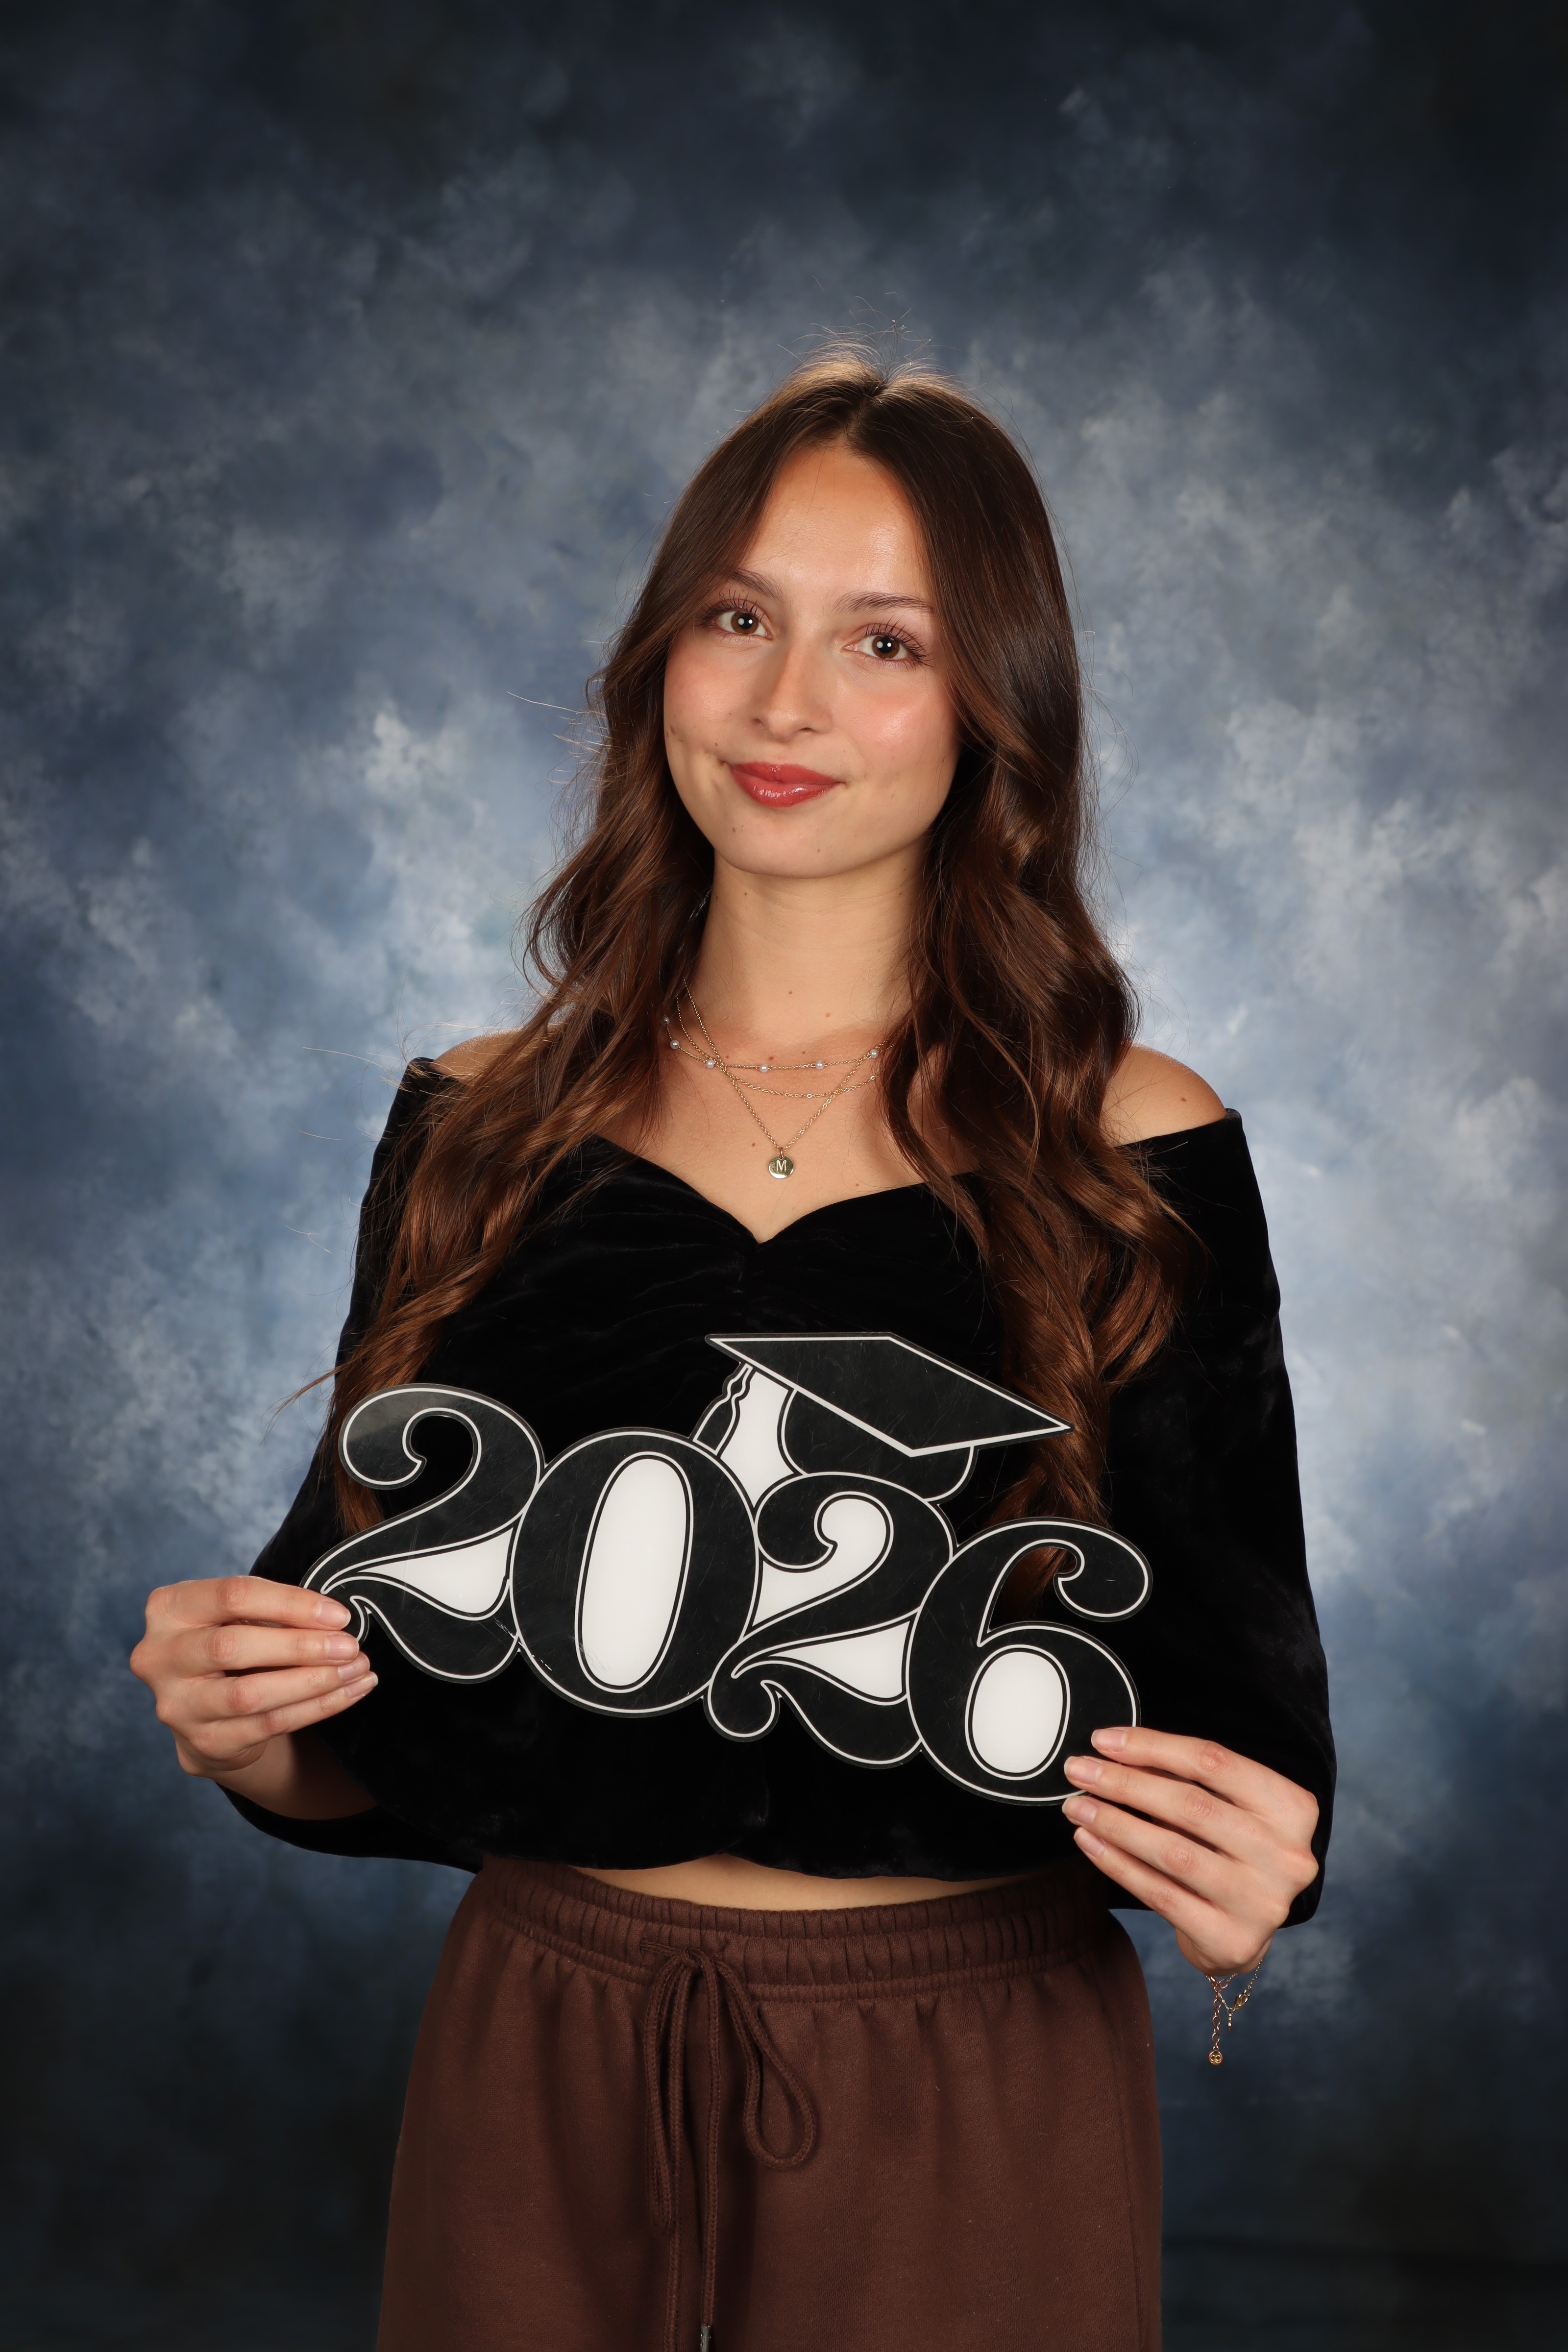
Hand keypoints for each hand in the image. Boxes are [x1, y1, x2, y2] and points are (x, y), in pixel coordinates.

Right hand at [130, 1575, 376, 1782]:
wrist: (208, 1710)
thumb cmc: (232, 1646)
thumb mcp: (241, 1616)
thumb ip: (275, 1612)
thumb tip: (335, 1621)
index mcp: (169, 1609)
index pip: (232, 1595)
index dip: (290, 1603)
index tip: (338, 1615)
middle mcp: (159, 1657)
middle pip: (233, 1647)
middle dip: (301, 1646)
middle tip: (350, 1646)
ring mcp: (176, 1705)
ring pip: (250, 1694)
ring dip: (314, 1682)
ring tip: (357, 1669)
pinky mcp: (203, 1742)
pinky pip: (268, 1725)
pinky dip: (317, 1707)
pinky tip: (350, 1692)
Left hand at [1062, 1725, 1318, 1976]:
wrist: (1245, 1928)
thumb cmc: (1229, 1850)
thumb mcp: (1224, 1806)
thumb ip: (1181, 1777)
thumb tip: (1111, 1749)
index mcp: (1292, 1808)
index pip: (1213, 1761)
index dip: (1151, 1746)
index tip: (1102, 1740)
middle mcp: (1287, 1856)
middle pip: (1191, 1805)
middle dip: (1124, 1783)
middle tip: (1078, 1770)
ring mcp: (1262, 1902)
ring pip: (1172, 1851)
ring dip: (1114, 1823)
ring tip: (1077, 1806)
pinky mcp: (1231, 1940)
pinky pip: (1160, 1894)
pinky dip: (1117, 1864)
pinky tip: (1089, 1842)